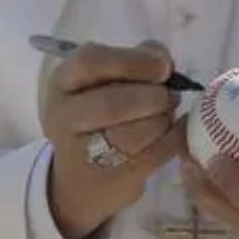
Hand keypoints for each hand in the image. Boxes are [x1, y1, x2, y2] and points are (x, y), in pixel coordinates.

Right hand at [42, 40, 184, 238]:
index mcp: (62, 83)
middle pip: (112, 103)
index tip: (163, 67)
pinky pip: (154, 154)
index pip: (89, 62)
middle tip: (171, 95)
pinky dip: (174, 138)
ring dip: (163, 119)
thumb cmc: (100, 116)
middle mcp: (65, 117)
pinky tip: (176, 130)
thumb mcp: (104, 82)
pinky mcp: (113, 178)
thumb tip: (163, 60)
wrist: (82, 179)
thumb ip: (135, 61)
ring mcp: (84, 153)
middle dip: (153, 97)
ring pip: (134, 133)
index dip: (132, 61)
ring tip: (166, 114)